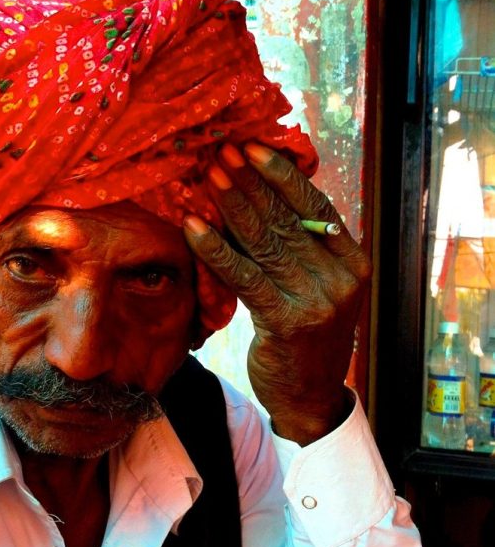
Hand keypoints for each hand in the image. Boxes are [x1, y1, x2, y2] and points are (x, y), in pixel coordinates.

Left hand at [184, 141, 370, 444]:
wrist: (310, 398)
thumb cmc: (306, 337)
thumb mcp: (317, 288)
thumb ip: (301, 249)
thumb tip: (260, 196)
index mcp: (353, 262)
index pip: (316, 206)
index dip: (282, 175)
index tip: (254, 148)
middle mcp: (341, 278)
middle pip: (286, 218)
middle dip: (250, 183)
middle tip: (220, 153)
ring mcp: (317, 300)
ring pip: (264, 242)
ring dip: (231, 205)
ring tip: (206, 176)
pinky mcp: (286, 321)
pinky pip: (244, 275)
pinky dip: (215, 248)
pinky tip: (192, 226)